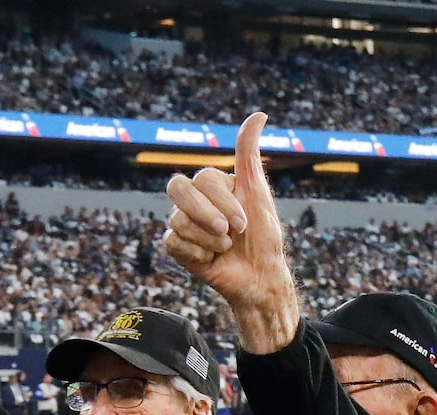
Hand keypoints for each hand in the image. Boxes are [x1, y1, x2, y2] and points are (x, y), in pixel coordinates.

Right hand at [160, 113, 301, 350]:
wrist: (260, 277)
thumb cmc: (263, 236)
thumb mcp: (257, 191)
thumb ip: (248, 153)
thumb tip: (259, 114)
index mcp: (212, 184)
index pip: (202, 178)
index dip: (223, 202)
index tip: (243, 222)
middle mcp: (194, 200)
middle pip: (176, 188)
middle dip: (205, 214)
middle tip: (228, 232)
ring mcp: (183, 223)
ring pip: (177, 220)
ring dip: (209, 239)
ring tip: (226, 248)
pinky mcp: (177, 247)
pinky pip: (173, 242)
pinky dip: (198, 253)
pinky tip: (212, 259)